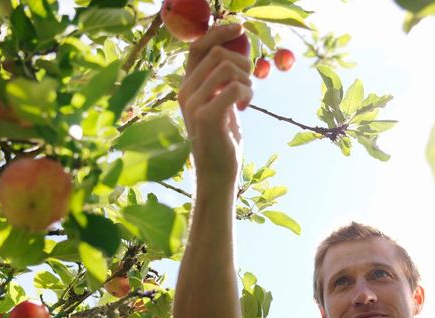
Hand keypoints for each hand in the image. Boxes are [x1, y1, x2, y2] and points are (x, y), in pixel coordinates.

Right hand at [178, 24, 252, 184]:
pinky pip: (233, 88)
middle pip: (215, 53)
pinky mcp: (207, 116)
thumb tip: (240, 53)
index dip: (218, 32)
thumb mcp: (221, 103)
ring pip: (226, 67)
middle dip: (241, 62)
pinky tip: (244, 107)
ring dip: (246, 79)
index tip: (240, 29)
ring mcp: (194, 104)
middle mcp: (185, 92)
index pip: (197, 46)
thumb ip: (223, 81)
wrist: (217, 172)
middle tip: (249, 81)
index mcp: (187, 86)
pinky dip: (247, 93)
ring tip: (247, 97)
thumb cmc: (223, 138)